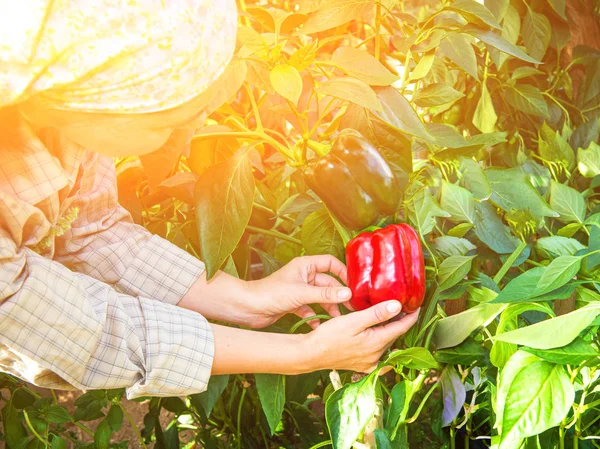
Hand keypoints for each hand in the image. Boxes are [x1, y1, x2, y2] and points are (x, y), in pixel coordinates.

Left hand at [244, 255, 352, 328]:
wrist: (248, 308)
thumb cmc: (270, 293)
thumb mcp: (302, 293)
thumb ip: (325, 294)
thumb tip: (347, 293)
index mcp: (305, 265)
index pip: (330, 263)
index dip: (342, 272)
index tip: (353, 285)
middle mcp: (303, 276)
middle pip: (327, 282)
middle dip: (338, 294)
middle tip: (350, 306)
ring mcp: (299, 290)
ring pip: (320, 297)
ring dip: (328, 307)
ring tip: (337, 318)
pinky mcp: (294, 303)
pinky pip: (310, 308)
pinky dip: (315, 316)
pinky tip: (318, 325)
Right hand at [304, 300, 419, 372]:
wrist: (310, 354)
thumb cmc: (328, 336)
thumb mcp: (353, 320)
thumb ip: (376, 314)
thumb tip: (397, 306)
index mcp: (377, 343)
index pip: (401, 328)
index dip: (411, 316)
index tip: (416, 305)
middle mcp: (376, 356)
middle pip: (393, 336)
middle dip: (399, 322)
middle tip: (402, 307)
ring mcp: (369, 363)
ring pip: (385, 344)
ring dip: (389, 331)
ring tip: (389, 317)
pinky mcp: (361, 366)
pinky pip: (378, 357)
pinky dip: (382, 346)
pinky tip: (379, 340)